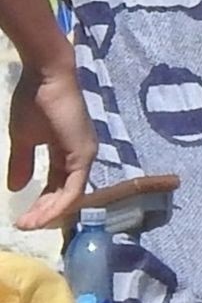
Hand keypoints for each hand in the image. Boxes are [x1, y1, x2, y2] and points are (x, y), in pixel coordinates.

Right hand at [8, 58, 97, 229]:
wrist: (44, 76)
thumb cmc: (34, 100)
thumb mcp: (23, 138)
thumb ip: (22, 163)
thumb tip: (15, 187)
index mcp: (68, 153)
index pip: (57, 187)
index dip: (40, 204)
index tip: (21, 219)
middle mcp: (81, 157)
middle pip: (65, 195)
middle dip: (44, 213)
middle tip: (24, 226)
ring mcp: (85, 156)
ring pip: (71, 196)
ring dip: (49, 213)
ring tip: (29, 224)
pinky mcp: (84, 154)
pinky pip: (74, 188)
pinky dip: (58, 204)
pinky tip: (42, 215)